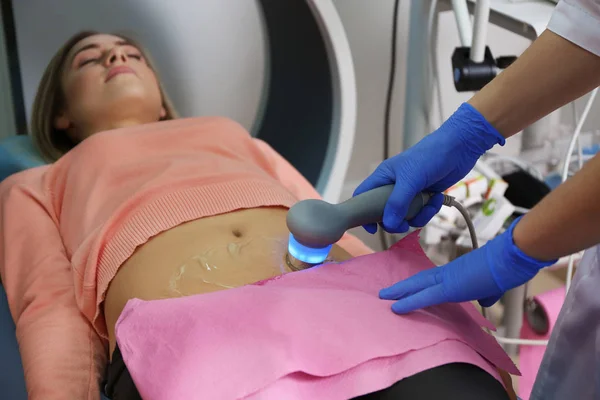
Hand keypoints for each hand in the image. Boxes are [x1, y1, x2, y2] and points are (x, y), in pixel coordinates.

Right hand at [354, 103, 504, 233]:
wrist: (459, 148)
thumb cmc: (429, 156)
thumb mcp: (410, 179)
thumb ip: (397, 203)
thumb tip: (388, 225)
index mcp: (383, 177)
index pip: (364, 196)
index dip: (363, 212)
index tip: (372, 227)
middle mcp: (394, 186)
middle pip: (385, 212)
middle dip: (396, 221)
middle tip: (405, 223)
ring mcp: (409, 192)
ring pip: (405, 216)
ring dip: (418, 216)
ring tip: (429, 204)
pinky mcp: (424, 196)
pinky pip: (421, 213)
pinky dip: (429, 210)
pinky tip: (437, 198)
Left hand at [380, 218, 556, 313]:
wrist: (512, 256)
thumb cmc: (507, 268)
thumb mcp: (494, 286)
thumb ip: (486, 293)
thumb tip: (485, 300)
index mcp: (456, 273)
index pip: (431, 279)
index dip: (417, 285)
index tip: (405, 291)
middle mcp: (448, 273)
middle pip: (419, 280)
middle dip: (402, 288)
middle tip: (384, 293)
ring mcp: (448, 279)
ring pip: (417, 286)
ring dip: (400, 292)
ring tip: (383, 297)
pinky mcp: (450, 287)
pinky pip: (425, 296)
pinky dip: (409, 302)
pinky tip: (396, 307)